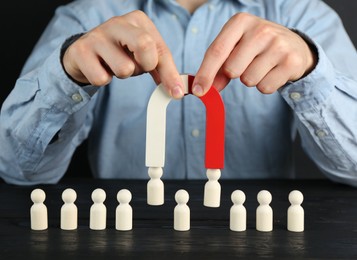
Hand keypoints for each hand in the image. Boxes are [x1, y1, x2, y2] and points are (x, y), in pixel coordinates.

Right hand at [62, 10, 183, 98]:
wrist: (84, 53)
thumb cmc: (120, 53)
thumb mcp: (143, 56)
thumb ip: (162, 69)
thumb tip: (177, 90)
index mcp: (138, 21)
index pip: (161, 49)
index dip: (170, 73)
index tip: (176, 93)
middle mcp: (118, 23)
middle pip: (145, 45)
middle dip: (145, 66)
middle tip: (137, 69)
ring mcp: (97, 35)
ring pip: (124, 68)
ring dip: (122, 75)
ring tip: (115, 66)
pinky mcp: (81, 51)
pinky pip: (102, 78)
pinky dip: (103, 79)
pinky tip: (99, 68)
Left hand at [192, 12, 316, 95]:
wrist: (294, 45)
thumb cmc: (256, 47)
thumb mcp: (236, 48)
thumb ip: (218, 67)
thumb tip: (204, 90)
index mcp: (240, 22)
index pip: (217, 51)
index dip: (205, 73)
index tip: (198, 91)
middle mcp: (260, 30)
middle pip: (232, 70)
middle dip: (235, 75)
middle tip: (247, 63)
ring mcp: (278, 45)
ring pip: (248, 80)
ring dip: (251, 80)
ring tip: (262, 66)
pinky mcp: (291, 61)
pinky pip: (265, 88)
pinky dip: (265, 86)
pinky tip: (273, 72)